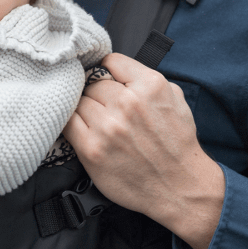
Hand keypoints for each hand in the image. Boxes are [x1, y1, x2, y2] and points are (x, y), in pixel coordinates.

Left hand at [64, 53, 223, 248]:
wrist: (180, 187)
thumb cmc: (177, 144)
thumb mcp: (175, 99)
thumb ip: (146, 79)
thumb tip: (115, 71)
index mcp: (150, 86)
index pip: (110, 61)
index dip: (106, 71)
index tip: (105, 79)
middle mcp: (128, 103)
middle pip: (92, 83)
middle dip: (96, 93)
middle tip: (104, 107)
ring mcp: (108, 126)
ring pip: (78, 101)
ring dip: (85, 109)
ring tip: (96, 121)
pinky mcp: (91, 149)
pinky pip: (67, 123)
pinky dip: (72, 123)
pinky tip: (83, 129)